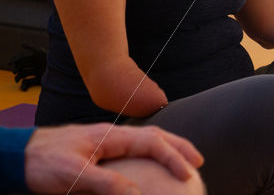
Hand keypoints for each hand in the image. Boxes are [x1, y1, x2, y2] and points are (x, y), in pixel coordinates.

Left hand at [25, 123, 203, 193]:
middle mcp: (114, 136)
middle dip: (178, 146)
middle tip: (199, 162)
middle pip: (154, 135)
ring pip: (146, 141)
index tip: (188, 172)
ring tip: (184, 163)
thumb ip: (105, 182)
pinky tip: (154, 169)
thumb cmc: (45, 162)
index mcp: (111, 136)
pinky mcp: (102, 153)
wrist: (23, 155)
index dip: (172, 155)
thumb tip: (137, 193)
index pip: (150, 141)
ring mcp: (109, 143)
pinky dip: (152, 156)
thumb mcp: (74, 175)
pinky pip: (135, 152)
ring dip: (168, 149)